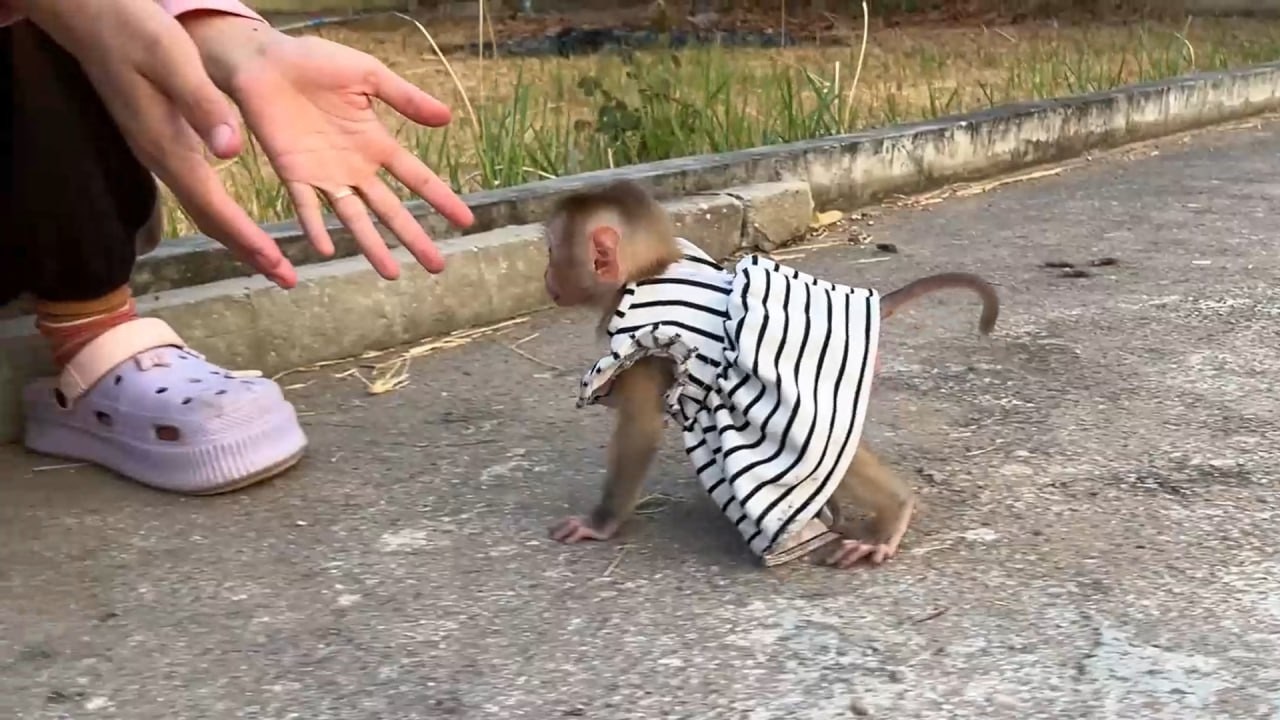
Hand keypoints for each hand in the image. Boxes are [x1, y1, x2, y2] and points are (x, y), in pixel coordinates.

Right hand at [20, 0, 298, 284]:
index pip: (212, 204)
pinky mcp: (161, 142)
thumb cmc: (135, 31)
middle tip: (286, 279)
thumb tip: (230, 151)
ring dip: (238, 239)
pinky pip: (197, 192)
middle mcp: (161, 158)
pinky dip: (224, 216)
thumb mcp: (173, 60)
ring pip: (204, 209)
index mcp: (166, 145)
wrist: (92, 17)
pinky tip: (242, 224)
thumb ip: (202, 105)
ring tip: (272, 263)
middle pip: (209, 219)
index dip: (245, 237)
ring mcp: (159, 153)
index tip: (275, 262)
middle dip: (248, 251)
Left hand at [183, 13, 474, 279]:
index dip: (441, 199)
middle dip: (414, 237)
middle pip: (391, 209)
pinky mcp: (292, 171)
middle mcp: (354, 166)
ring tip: (391, 274)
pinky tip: (328, 250)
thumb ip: (405, 98)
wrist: (265, 59)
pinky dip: (315, 227)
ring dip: (372, 246)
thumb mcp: (369, 75)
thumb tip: (447, 117)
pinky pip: (305, 206)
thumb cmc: (316, 62)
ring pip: (354, 218)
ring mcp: (324, 173)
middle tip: (437, 266)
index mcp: (376, 142)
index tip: (465, 222)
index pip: (417, 178)